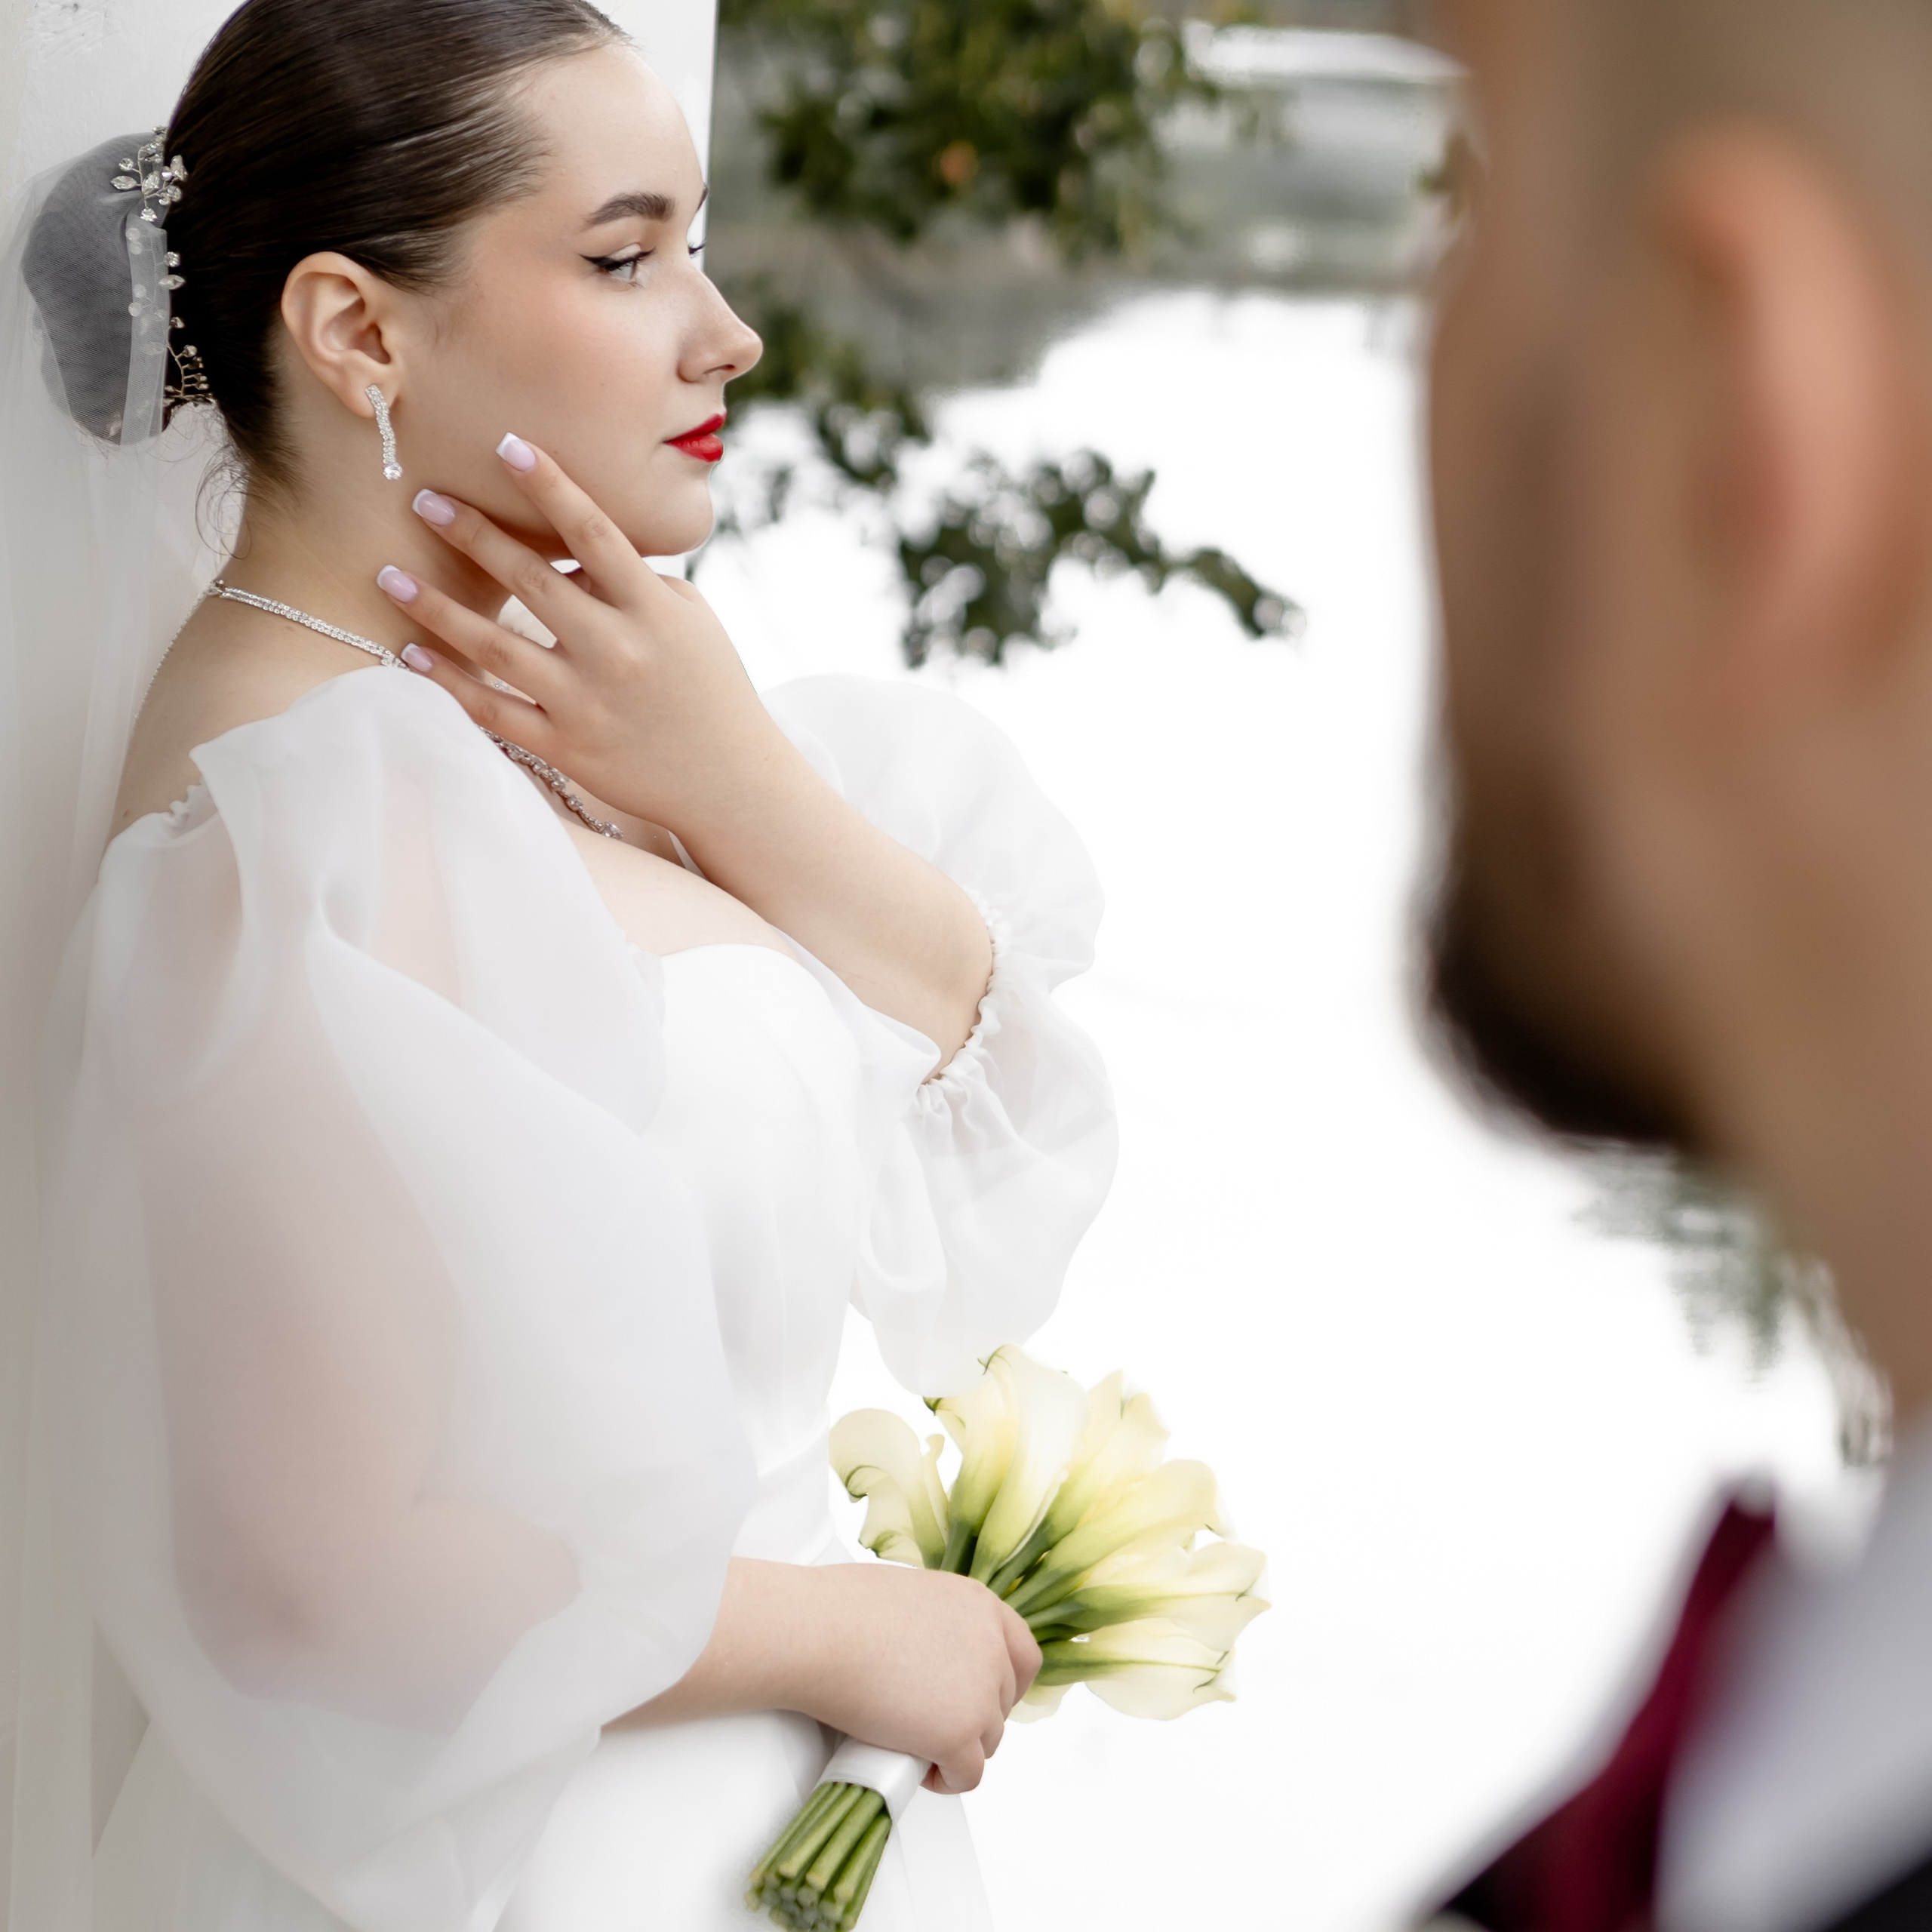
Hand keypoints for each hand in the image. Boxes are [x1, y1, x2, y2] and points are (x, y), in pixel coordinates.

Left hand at [383, 437, 794, 842]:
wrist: (732, 782)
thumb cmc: (712, 689)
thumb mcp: (690, 622)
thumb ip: (635, 581)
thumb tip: (569, 556)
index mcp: (653, 610)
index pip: (594, 532)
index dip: (550, 485)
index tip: (506, 444)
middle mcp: (617, 651)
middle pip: (532, 580)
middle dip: (473, 534)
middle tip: (423, 498)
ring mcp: (588, 702)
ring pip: (497, 647)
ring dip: (438, 608)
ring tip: (389, 574)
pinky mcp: (569, 748)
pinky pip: (495, 711)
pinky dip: (450, 683)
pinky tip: (412, 653)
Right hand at [623, 1559, 1040, 1794]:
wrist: (815, 1633)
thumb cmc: (839, 1610)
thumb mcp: (908, 1597)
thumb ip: (936, 1625)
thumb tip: (929, 1654)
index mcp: (979, 1605)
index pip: (1022, 1654)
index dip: (1004, 1683)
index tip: (981, 1698)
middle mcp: (990, 1646)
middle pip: (1003, 1701)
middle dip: (972, 1717)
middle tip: (933, 1723)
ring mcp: (979, 1692)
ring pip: (988, 1740)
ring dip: (958, 1748)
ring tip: (917, 1745)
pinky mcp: (958, 1734)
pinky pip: (969, 1774)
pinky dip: (947, 1780)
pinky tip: (922, 1771)